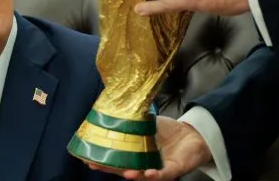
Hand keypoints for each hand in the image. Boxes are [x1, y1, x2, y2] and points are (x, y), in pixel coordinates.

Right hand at [88, 116, 210, 179]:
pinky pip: (162, 175)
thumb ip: (134, 118)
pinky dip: (155, 175)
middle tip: (97, 165)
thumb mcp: (147, 122)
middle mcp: (142, 163)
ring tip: (126, 172)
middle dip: (111, 169)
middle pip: (123, 169)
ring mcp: (155, 168)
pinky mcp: (171, 170)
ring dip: (133, 174)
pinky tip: (150, 172)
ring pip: (141, 176)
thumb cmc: (167, 130)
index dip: (102, 159)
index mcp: (133, 153)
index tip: (88, 157)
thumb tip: (118, 103)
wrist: (191, 134)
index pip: (115, 158)